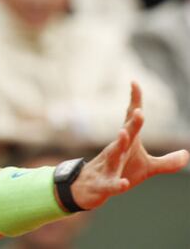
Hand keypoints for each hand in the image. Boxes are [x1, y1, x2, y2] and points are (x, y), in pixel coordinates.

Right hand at [71, 82, 188, 209]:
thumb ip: (167, 162)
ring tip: (124, 133)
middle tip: (139, 111)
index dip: (134, 102)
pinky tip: (124, 184)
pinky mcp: (105, 183)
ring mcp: (109, 166)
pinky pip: (111, 184)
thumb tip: (187, 154)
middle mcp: (117, 151)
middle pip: (126, 135)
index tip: (134, 82)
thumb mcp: (147, 168)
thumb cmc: (119, 172)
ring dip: (119, 143)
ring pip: (113, 153)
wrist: (90, 188)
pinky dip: (117, 184)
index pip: (131, 120)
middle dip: (133, 124)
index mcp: (128, 143)